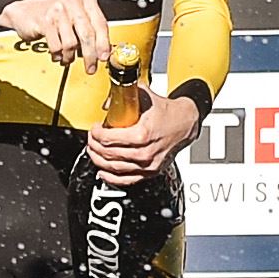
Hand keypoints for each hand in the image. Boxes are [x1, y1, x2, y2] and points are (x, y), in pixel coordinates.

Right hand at [0, 0, 110, 65]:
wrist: (25, 12)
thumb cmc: (54, 15)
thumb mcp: (76, 16)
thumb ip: (90, 28)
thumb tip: (103, 51)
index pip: (100, 23)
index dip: (104, 43)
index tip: (105, 57)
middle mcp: (72, 0)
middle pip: (87, 34)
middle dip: (91, 55)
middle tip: (91, 67)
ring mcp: (57, 10)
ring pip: (72, 42)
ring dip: (71, 56)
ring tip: (68, 58)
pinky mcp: (44, 21)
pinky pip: (56, 45)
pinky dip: (58, 54)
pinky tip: (58, 54)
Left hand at [85, 88, 201, 184]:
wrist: (186, 123)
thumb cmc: (168, 112)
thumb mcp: (146, 97)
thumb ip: (125, 97)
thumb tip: (107, 104)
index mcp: (143, 134)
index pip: (109, 139)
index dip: (96, 133)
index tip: (95, 129)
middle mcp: (146, 152)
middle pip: (108, 154)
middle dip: (95, 145)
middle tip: (92, 139)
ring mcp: (148, 165)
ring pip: (114, 168)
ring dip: (99, 160)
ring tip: (94, 152)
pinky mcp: (151, 172)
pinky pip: (126, 180)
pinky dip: (111, 178)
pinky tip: (103, 171)